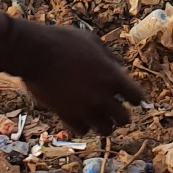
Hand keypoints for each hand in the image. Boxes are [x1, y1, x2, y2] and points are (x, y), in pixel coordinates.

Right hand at [15, 23, 142, 134]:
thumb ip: (109, 58)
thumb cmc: (63, 41)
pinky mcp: (67, 116)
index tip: (132, 98)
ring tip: (100, 118)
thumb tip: (119, 69)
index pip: (136, 97)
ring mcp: (85, 109)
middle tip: (116, 110)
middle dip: (122, 114)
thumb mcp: (92, 42)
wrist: (35, 53)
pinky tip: (81, 117)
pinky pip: (83, 130)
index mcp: (112, 76)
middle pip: (124, 119)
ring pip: (106, 130)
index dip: (136, 98)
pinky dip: (85, 126)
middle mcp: (102, 96)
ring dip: (105, 124)